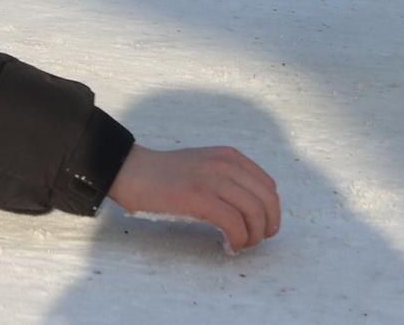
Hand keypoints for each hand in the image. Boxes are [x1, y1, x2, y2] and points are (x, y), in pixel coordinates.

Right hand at [107, 144, 281, 252]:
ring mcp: (213, 179)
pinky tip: (228, 246)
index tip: (259, 227)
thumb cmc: (165, 175)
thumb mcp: (204, 165)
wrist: (132, 170)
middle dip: (267, 226)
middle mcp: (226, 164)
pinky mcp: (199, 197)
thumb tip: (250, 209)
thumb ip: (228, 179)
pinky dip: (237, 239)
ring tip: (240, 244)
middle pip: (267, 201)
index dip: (271, 212)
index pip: (269, 187)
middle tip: (255, 241)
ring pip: (254, 213)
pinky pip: (233, 223)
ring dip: (253, 236)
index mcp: (230, 157)